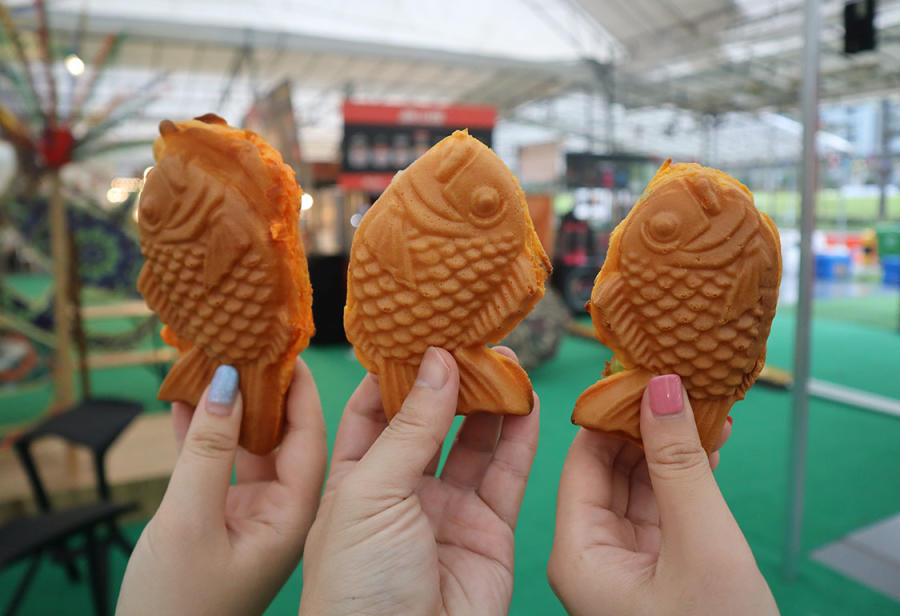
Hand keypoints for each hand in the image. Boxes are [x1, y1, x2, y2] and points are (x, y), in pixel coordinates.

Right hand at [117, 358, 326, 615]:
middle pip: (280, 434)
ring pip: (245, 445)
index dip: (300, 387)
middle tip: (251, 340)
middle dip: (265, 388)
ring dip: (230, 405)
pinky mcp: (221, 521)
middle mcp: (282, 509)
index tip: (289, 344)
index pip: (308, 433)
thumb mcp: (194, 520)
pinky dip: (200, 432)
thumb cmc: (184, 607)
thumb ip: (208, 449)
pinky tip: (183, 397)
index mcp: (296, 511)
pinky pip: (216, 465)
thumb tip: (228, 379)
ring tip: (216, 356)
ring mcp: (251, 515)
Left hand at [299, 346, 538, 615]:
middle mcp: (400, 492)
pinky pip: (507, 475)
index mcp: (352, 480)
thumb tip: (437, 360)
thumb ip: (409, 426)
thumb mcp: (369, 493)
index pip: (373, 409)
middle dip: (450, 380)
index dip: (395, 371)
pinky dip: (521, 438)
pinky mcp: (488, 532)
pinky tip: (528, 403)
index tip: (420, 329)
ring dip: (490, 402)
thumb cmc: (358, 589)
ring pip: (473, 443)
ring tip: (506, 360)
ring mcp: (446, 512)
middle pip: (430, 421)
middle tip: (474, 338)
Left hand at [548, 374, 777, 615]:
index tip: (641, 367)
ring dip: (670, 445)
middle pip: (610, 469)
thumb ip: (679, 463)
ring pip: (641, 487)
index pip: (583, 459)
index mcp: (578, 554)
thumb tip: (659, 386)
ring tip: (700, 400)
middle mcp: (593, 557)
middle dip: (643, 423)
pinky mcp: (659, 573)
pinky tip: (710, 441)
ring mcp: (626, 567)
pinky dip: (686, 477)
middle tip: (677, 376)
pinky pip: (665, 510)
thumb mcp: (699, 542)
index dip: (610, 411)